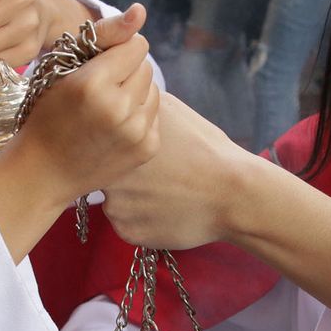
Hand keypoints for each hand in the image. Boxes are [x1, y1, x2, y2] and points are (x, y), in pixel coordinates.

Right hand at [0, 5, 160, 204]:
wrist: (43, 171)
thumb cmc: (47, 114)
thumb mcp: (63, 69)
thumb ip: (104, 36)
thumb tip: (140, 10)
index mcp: (94, 83)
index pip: (136, 45)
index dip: (118, 51)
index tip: (100, 65)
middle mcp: (119, 108)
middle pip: (146, 66)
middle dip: (127, 71)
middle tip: (100, 89)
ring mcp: (136, 132)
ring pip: (153, 89)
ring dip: (134, 92)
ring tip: (107, 108)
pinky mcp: (147, 148)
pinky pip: (154, 114)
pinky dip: (138, 116)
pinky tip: (114, 127)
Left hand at [102, 93, 255, 249]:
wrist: (232, 194)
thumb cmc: (203, 148)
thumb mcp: (168, 110)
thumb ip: (135, 106)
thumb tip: (118, 96)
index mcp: (114, 145)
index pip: (98, 145)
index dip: (116, 147)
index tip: (140, 153)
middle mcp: (107, 179)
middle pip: (103, 175)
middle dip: (124, 174)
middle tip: (154, 174)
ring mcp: (116, 210)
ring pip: (114, 201)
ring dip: (132, 198)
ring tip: (165, 191)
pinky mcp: (127, 233)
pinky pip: (127, 224)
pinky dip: (142, 219)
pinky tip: (166, 209)